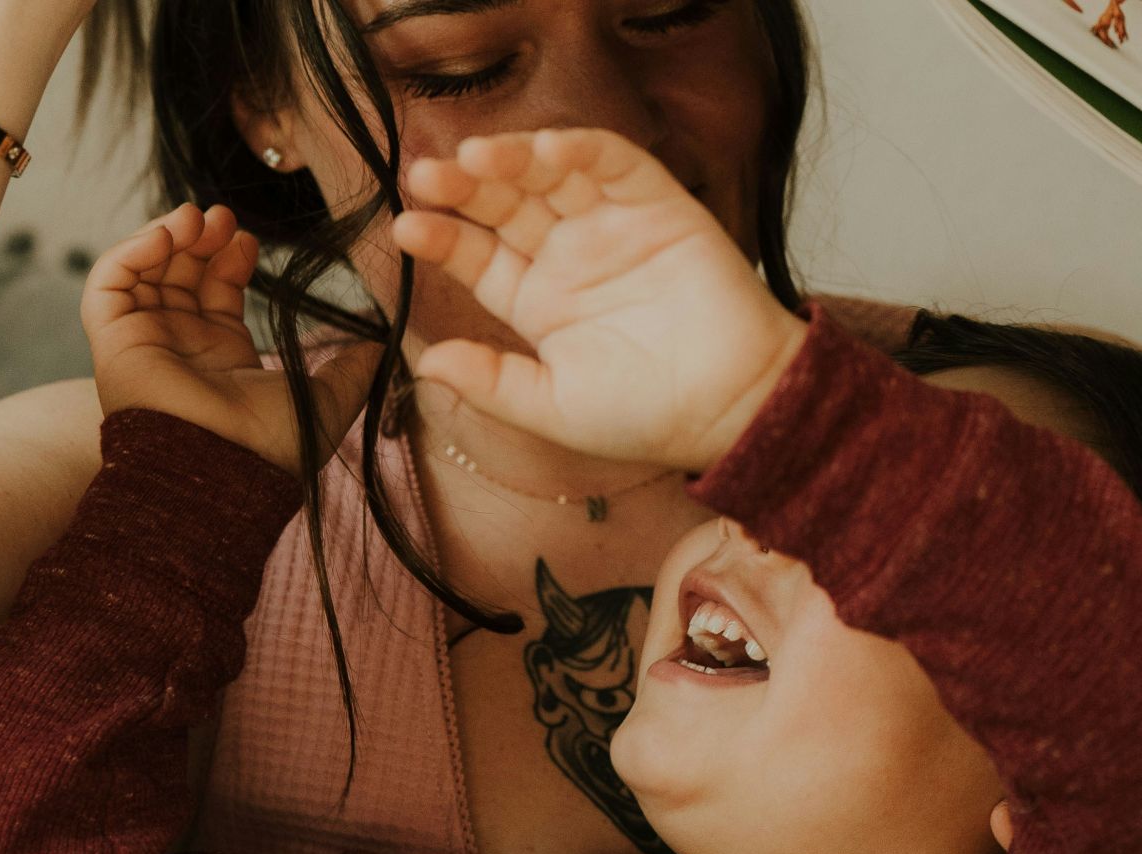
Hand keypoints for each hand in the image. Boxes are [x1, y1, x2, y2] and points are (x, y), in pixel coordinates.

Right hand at [81, 204, 376, 472]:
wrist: (225, 468)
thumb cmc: (274, 444)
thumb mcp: (328, 399)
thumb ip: (352, 368)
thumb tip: (382, 345)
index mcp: (223, 358)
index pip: (217, 290)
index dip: (231, 258)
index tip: (250, 239)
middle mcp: (180, 347)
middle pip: (180, 273)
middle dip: (200, 238)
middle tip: (224, 216)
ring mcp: (143, 341)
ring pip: (144, 270)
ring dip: (168, 234)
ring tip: (197, 216)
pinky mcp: (112, 338)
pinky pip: (108, 282)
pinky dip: (131, 250)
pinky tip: (167, 235)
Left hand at [391, 128, 808, 472]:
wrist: (733, 405)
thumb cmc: (649, 416)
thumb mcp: (554, 407)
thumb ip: (492, 384)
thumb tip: (426, 363)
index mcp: (541, 304)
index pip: (479, 258)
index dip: (444, 239)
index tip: (408, 230)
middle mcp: (571, 258)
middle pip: (505, 206)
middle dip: (465, 189)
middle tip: (428, 176)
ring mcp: (613, 228)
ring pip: (551, 176)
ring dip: (511, 160)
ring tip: (473, 159)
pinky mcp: (659, 205)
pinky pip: (614, 163)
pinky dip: (579, 149)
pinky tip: (545, 150)